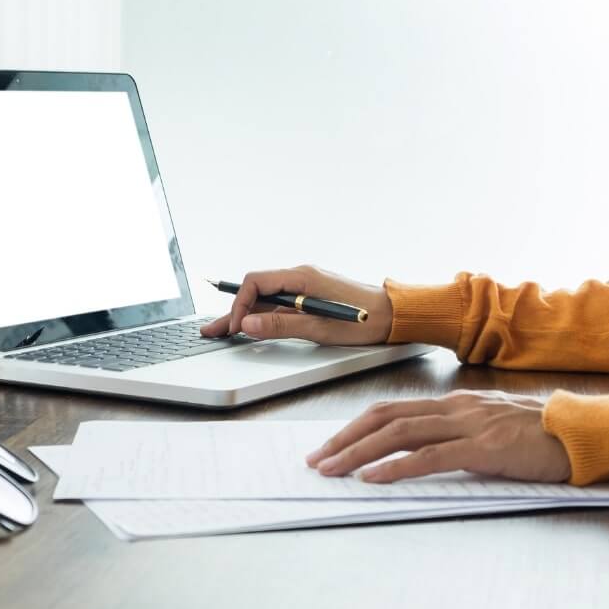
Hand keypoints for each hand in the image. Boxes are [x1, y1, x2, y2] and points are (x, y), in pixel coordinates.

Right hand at [199, 265, 393, 344]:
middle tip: (213, 330)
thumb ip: (282, 325)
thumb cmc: (365, 320)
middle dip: (234, 312)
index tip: (236, 327)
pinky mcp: (312, 296)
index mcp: (301, 277)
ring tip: (225, 331)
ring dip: (247, 315)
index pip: (256, 283)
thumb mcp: (320, 327)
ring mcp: (306, 286)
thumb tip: (249, 325)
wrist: (395, 315)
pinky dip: (264, 315)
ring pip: (267, 299)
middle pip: (257, 291)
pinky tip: (253, 326)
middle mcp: (301, 277)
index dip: (240, 306)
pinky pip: (280, 303)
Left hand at [305, 390, 571, 483]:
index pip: (391, 409)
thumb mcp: (492, 430)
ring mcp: (469, 425)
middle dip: (344, 439)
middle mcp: (455, 408)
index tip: (330, 445)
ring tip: (332, 470)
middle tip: (316, 460)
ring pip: (399, 434)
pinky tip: (374, 479)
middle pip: (384, 417)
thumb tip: (420, 456)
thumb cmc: (545, 437)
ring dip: (359, 453)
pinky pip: (431, 456)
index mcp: (455, 404)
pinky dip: (397, 468)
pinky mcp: (485, 447)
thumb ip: (458, 437)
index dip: (355, 427)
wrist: (589, 432)